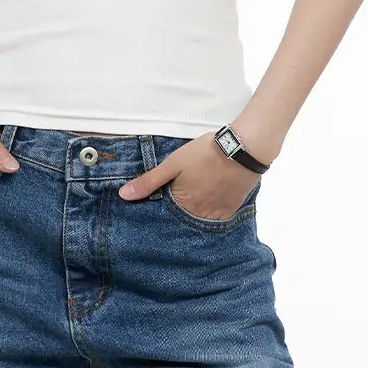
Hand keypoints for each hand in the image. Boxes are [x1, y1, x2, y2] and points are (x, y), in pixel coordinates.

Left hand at [117, 133, 258, 219]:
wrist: (243, 149)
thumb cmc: (205, 153)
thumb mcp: (172, 164)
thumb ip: (149, 181)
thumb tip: (124, 196)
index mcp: (181, 204)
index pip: (164, 215)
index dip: (162, 207)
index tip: (162, 200)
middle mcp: (198, 214)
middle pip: (183, 218)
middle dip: (179, 210)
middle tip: (184, 194)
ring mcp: (217, 214)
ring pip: (200, 218)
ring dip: (195, 211)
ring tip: (197, 194)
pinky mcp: (231, 210)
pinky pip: (217, 217)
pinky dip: (212, 210)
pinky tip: (211, 196)